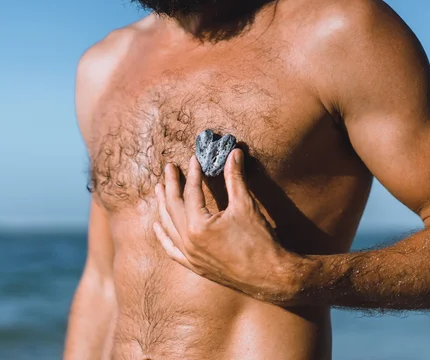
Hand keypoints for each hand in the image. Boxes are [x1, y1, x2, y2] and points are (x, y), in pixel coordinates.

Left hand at [153, 149, 297, 303]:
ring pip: (169, 227)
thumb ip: (235, 178)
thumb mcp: (246, 205)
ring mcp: (190, 256)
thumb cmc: (260, 241)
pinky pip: (172, 250)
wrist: (270, 276)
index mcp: (198, 226)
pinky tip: (158, 227)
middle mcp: (188, 242)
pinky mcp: (196, 267)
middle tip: (169, 168)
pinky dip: (164, 237)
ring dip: (163, 206)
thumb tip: (234, 152)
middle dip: (171, 185)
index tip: (194, 158)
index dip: (193, 173)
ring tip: (158, 190)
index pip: (191, 192)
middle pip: (173, 207)